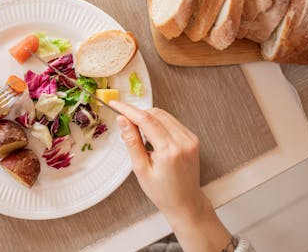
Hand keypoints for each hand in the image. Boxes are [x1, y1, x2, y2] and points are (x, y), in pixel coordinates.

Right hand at [111, 102, 232, 251]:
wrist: (186, 202)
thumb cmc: (162, 192)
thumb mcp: (141, 169)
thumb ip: (132, 142)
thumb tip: (122, 120)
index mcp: (169, 151)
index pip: (146, 120)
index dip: (128, 109)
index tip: (115, 104)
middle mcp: (183, 141)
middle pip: (155, 114)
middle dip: (137, 113)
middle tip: (124, 122)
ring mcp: (190, 138)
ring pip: (164, 115)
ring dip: (147, 117)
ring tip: (138, 133)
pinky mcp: (192, 138)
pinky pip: (172, 122)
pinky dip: (158, 123)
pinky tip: (151, 136)